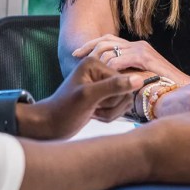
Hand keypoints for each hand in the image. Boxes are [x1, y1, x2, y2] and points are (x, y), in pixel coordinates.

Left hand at [18, 57, 142, 140]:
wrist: (50, 125)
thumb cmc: (64, 110)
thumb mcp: (89, 97)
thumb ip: (114, 86)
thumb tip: (139, 79)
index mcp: (95, 63)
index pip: (123, 81)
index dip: (113, 98)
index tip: (94, 104)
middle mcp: (100, 71)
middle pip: (125, 91)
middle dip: (112, 106)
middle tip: (93, 109)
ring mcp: (102, 84)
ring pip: (124, 101)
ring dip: (111, 113)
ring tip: (93, 112)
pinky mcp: (103, 96)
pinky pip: (119, 107)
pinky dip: (110, 115)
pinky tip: (95, 115)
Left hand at [71, 34, 189, 83]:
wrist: (182, 93)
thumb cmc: (159, 92)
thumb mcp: (136, 79)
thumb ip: (124, 75)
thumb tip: (105, 77)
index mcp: (134, 48)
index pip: (108, 39)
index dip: (91, 45)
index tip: (77, 54)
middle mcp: (137, 45)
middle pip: (106, 40)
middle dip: (89, 47)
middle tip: (76, 56)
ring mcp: (141, 50)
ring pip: (110, 49)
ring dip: (98, 60)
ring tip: (89, 71)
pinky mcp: (145, 58)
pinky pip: (120, 59)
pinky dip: (109, 68)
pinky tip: (103, 78)